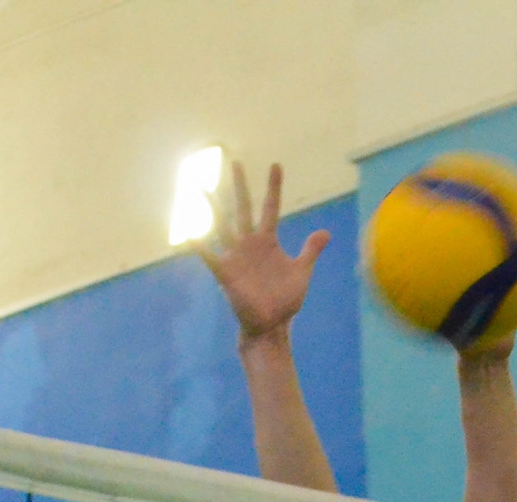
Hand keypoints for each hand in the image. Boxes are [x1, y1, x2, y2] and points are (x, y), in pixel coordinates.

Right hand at [198, 162, 328, 346]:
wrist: (271, 324)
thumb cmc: (285, 299)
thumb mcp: (301, 272)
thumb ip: (310, 251)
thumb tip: (327, 232)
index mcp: (268, 241)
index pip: (271, 208)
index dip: (273, 188)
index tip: (276, 166)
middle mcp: (249, 243)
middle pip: (244, 208)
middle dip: (240, 186)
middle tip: (235, 162)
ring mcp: (236, 256)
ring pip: (223, 225)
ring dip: (212, 208)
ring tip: (200, 187)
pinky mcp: (226, 272)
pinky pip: (210, 256)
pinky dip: (200, 247)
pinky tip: (189, 234)